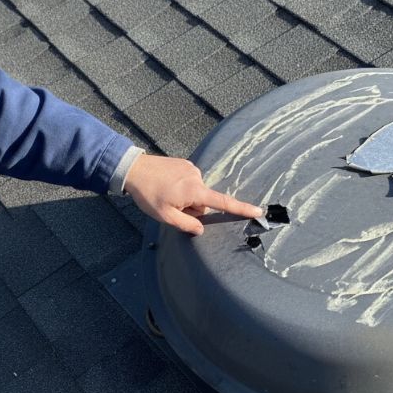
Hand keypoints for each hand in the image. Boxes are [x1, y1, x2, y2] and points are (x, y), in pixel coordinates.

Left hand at [124, 154, 260, 234]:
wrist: (133, 169)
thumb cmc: (148, 194)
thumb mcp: (165, 216)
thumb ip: (186, 225)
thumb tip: (201, 229)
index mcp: (195, 191)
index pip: (223, 203)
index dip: (241, 209)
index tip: (258, 211)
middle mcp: (197, 177)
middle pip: (203, 201)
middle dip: (191, 208)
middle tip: (170, 205)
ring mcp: (191, 168)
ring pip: (195, 192)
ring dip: (184, 197)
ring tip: (164, 194)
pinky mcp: (184, 163)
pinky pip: (188, 181)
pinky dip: (180, 187)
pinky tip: (165, 185)